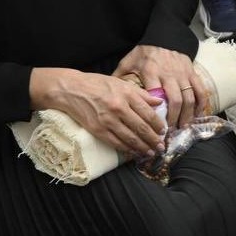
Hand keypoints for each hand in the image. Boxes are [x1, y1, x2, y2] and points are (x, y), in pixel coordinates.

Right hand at [38, 69, 166, 157]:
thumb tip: (159, 102)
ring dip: (142, 147)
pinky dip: (126, 149)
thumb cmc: (97, 84)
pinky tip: (134, 153)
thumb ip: (141, 94)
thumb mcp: (121, 83)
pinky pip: (115, 143)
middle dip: (153, 140)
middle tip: (161, 147)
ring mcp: (108, 120)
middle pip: (141, 128)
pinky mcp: (97, 130)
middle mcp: (119, 108)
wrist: (71, 89)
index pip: (148, 113)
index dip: (158, 125)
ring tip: (151, 153)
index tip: (164, 131)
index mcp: (127, 95)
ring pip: (130, 138)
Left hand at [112, 45, 207, 127]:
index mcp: (151, 73)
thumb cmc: (144, 53)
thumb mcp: (128, 62)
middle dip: (174, 119)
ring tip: (182, 127)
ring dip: (187, 114)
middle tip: (170, 133)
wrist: (165, 36)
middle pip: (174, 101)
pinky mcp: (192, 72)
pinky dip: (201, 103)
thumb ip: (119, 77)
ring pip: (188, 97)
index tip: (152, 127)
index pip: (154, 97)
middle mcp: (168, 74)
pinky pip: (200, 90)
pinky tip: (198, 114)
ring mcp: (182, 74)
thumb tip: (106, 95)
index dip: (155, 114)